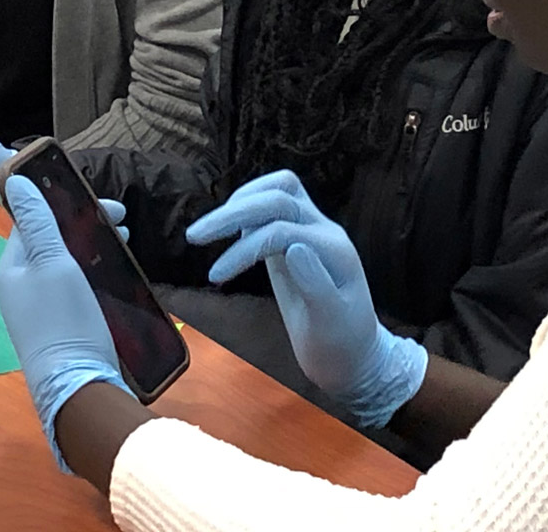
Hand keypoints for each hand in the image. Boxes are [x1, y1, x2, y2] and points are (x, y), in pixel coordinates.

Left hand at [0, 176, 132, 471]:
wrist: (78, 387)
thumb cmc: (64, 320)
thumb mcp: (53, 263)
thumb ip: (38, 222)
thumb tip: (15, 181)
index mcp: (11, 269)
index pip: (34, 221)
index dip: (69, 207)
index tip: (110, 207)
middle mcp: (20, 287)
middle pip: (53, 242)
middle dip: (87, 227)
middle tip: (124, 224)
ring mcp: (39, 309)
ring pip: (67, 264)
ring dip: (95, 248)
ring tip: (125, 244)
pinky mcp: (59, 326)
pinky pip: (76, 286)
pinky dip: (96, 273)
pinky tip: (116, 273)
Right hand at [186, 170, 426, 426]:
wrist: (353, 357)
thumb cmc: (342, 346)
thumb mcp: (331, 325)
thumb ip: (317, 284)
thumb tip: (293, 246)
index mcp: (334, 250)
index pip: (282, 231)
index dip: (244, 249)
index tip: (214, 277)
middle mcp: (323, 232)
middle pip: (279, 197)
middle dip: (235, 212)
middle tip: (194, 236)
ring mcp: (311, 232)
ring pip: (279, 191)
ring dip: (242, 202)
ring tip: (207, 228)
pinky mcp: (297, 238)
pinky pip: (276, 206)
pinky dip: (250, 208)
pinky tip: (229, 229)